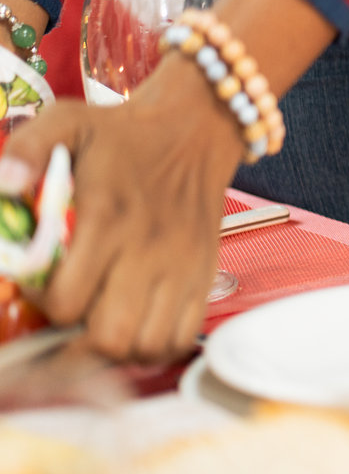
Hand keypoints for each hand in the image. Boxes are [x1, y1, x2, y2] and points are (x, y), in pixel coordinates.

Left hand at [0, 55, 243, 360]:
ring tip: (94, 330)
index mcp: (108, 218)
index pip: (66, 301)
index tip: (37, 287)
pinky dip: (155, 347)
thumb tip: (2, 185)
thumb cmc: (125, 132)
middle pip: (108, 338)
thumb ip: (27, 149)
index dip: (42, 306)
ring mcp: (182, 268)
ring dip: (114, 351)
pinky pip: (182, 337)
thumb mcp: (67, 122)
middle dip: (73, 347)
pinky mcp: (205, 275)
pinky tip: (134, 329)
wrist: (196, 128)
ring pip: (146, 346)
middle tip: (61, 326)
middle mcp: (148, 251)